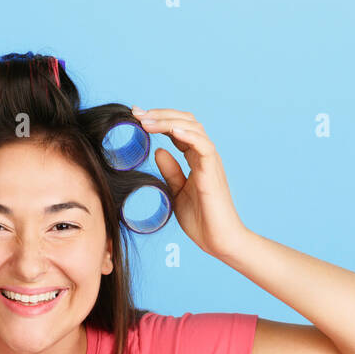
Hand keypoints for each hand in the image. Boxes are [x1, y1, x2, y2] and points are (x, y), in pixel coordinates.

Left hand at [130, 106, 248, 259]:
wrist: (218, 240)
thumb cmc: (201, 220)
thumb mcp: (177, 192)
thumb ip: (170, 171)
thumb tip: (158, 151)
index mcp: (195, 158)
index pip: (177, 129)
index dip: (157, 121)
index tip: (135, 117)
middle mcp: (204, 155)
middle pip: (184, 121)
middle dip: (159, 114)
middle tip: (136, 113)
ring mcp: (210, 161)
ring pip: (193, 128)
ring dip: (168, 121)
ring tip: (146, 121)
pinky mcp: (213, 171)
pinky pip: (204, 146)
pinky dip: (188, 135)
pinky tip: (172, 131)